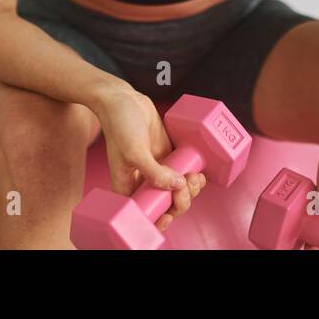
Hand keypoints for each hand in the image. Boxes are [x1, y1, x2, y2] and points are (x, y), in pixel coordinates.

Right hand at [93, 86, 206, 233]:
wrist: (122, 99)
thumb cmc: (119, 126)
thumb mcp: (133, 151)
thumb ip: (154, 172)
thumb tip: (176, 186)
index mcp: (128, 188)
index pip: (146, 213)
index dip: (160, 219)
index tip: (171, 213)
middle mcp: (143, 182)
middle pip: (167, 203)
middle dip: (181, 200)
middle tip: (187, 185)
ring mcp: (157, 168)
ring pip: (178, 189)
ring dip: (190, 188)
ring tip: (196, 176)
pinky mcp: (167, 154)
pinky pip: (183, 170)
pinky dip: (192, 173)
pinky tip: (199, 170)